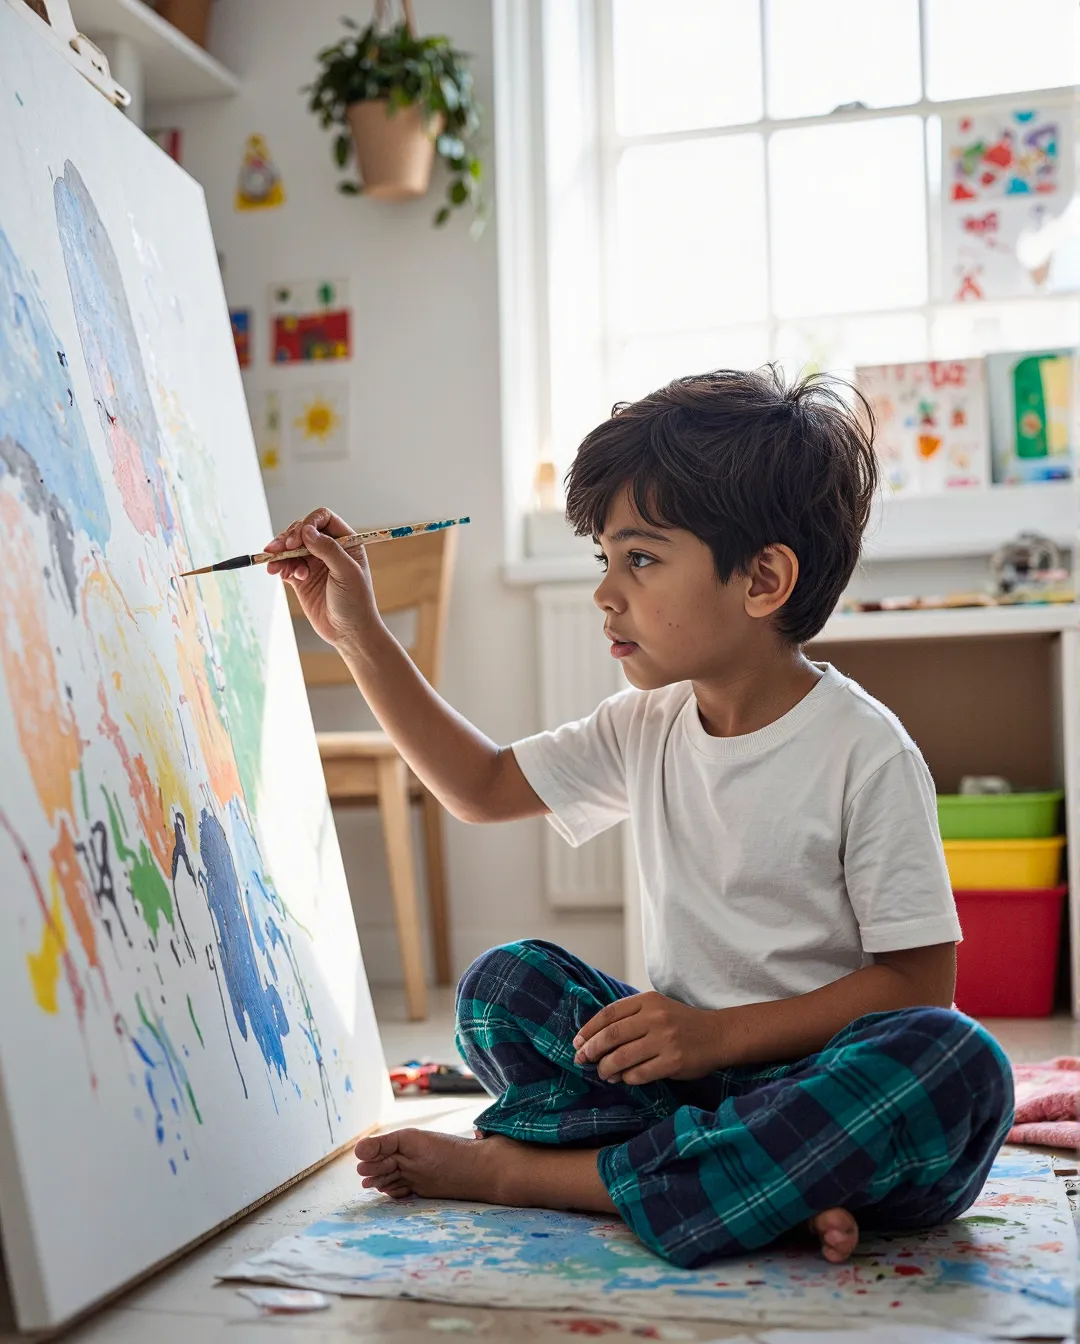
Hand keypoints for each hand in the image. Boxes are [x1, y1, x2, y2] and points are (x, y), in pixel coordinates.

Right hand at [264, 506, 379, 652]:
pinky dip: (278, 566)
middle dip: (288, 538)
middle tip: (280, 549)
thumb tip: (307, 531)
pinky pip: (285, 565)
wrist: (348, 633)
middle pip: (302, 530)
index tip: (299, 537)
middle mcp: (329, 549)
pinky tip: (278, 573)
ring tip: (274, 565)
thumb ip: (328, 550)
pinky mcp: (301, 578)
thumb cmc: (356, 602)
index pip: (323, 519)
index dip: (309, 523)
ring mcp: (314, 563)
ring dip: (279, 553)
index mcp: (346, 542)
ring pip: (290, 547)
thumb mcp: (346, 573)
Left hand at [572, 991, 723, 1084]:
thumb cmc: (682, 1023)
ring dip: (606, 1068)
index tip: (577, 1042)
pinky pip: (639, 1073)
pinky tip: (624, 1078)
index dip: (589, 1029)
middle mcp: (655, 1017)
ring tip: (602, 1073)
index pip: (609, 1014)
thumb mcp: (658, 1008)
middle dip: (592, 1050)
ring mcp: (665, 1040)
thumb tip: (596, 1040)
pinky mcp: (673, 1061)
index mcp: (649, 1001)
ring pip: (622, 1057)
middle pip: (612, 1035)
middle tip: (582, 1059)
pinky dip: (627, 1078)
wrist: (718, 1034)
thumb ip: (631, 1018)